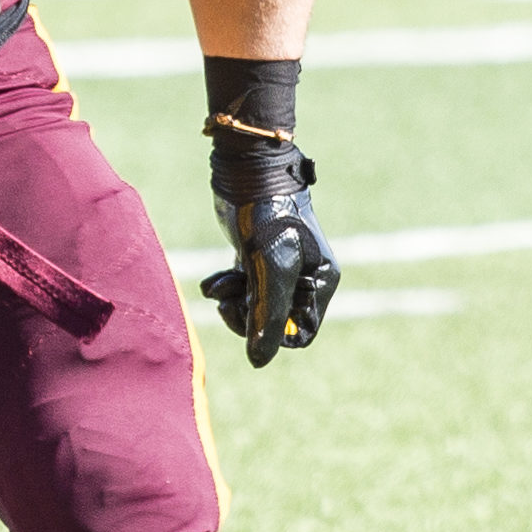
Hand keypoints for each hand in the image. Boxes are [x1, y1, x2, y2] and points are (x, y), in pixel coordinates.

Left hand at [199, 60, 339, 366]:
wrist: (248, 171)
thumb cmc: (268, 216)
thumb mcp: (271, 268)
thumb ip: (267, 315)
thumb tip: (259, 361)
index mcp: (319, 282)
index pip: (300, 333)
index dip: (273, 336)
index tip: (251, 318)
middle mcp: (302, 277)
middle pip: (273, 322)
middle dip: (248, 316)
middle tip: (227, 304)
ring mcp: (278, 267)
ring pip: (254, 306)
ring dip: (233, 302)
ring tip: (217, 289)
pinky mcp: (255, 256)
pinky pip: (241, 288)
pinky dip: (225, 287)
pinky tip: (212, 282)